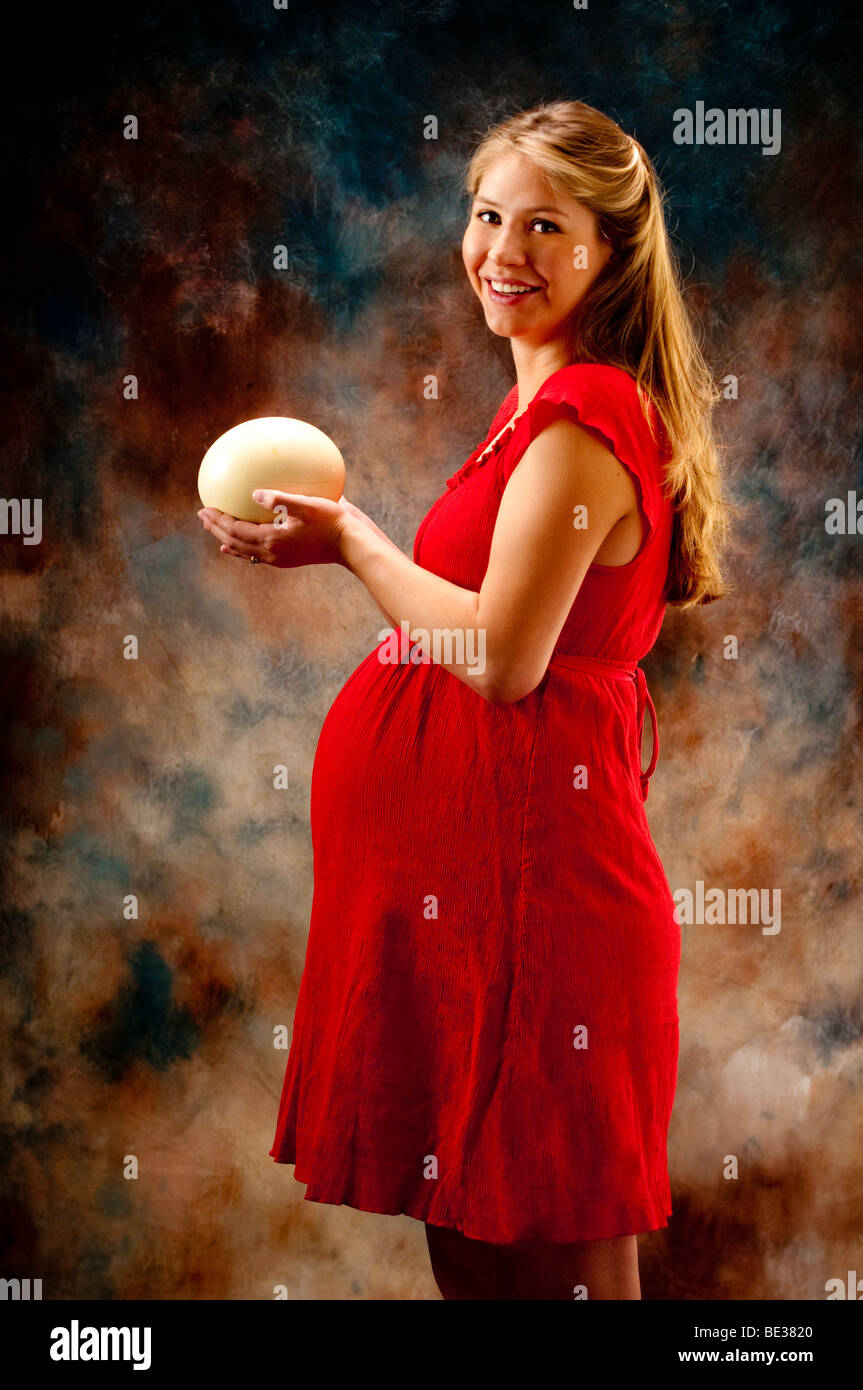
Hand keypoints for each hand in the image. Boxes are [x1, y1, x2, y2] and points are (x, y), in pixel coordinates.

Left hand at [197, 490, 353, 567]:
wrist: (350, 545)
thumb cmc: (331, 521)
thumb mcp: (308, 505)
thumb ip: (280, 499)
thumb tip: (254, 492)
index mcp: (271, 539)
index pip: (235, 530)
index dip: (217, 520)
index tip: (205, 507)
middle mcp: (271, 553)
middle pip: (234, 542)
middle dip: (216, 529)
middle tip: (203, 516)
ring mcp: (278, 559)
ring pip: (244, 551)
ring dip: (227, 539)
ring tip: (216, 530)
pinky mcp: (286, 559)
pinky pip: (257, 555)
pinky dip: (244, 549)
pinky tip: (242, 544)